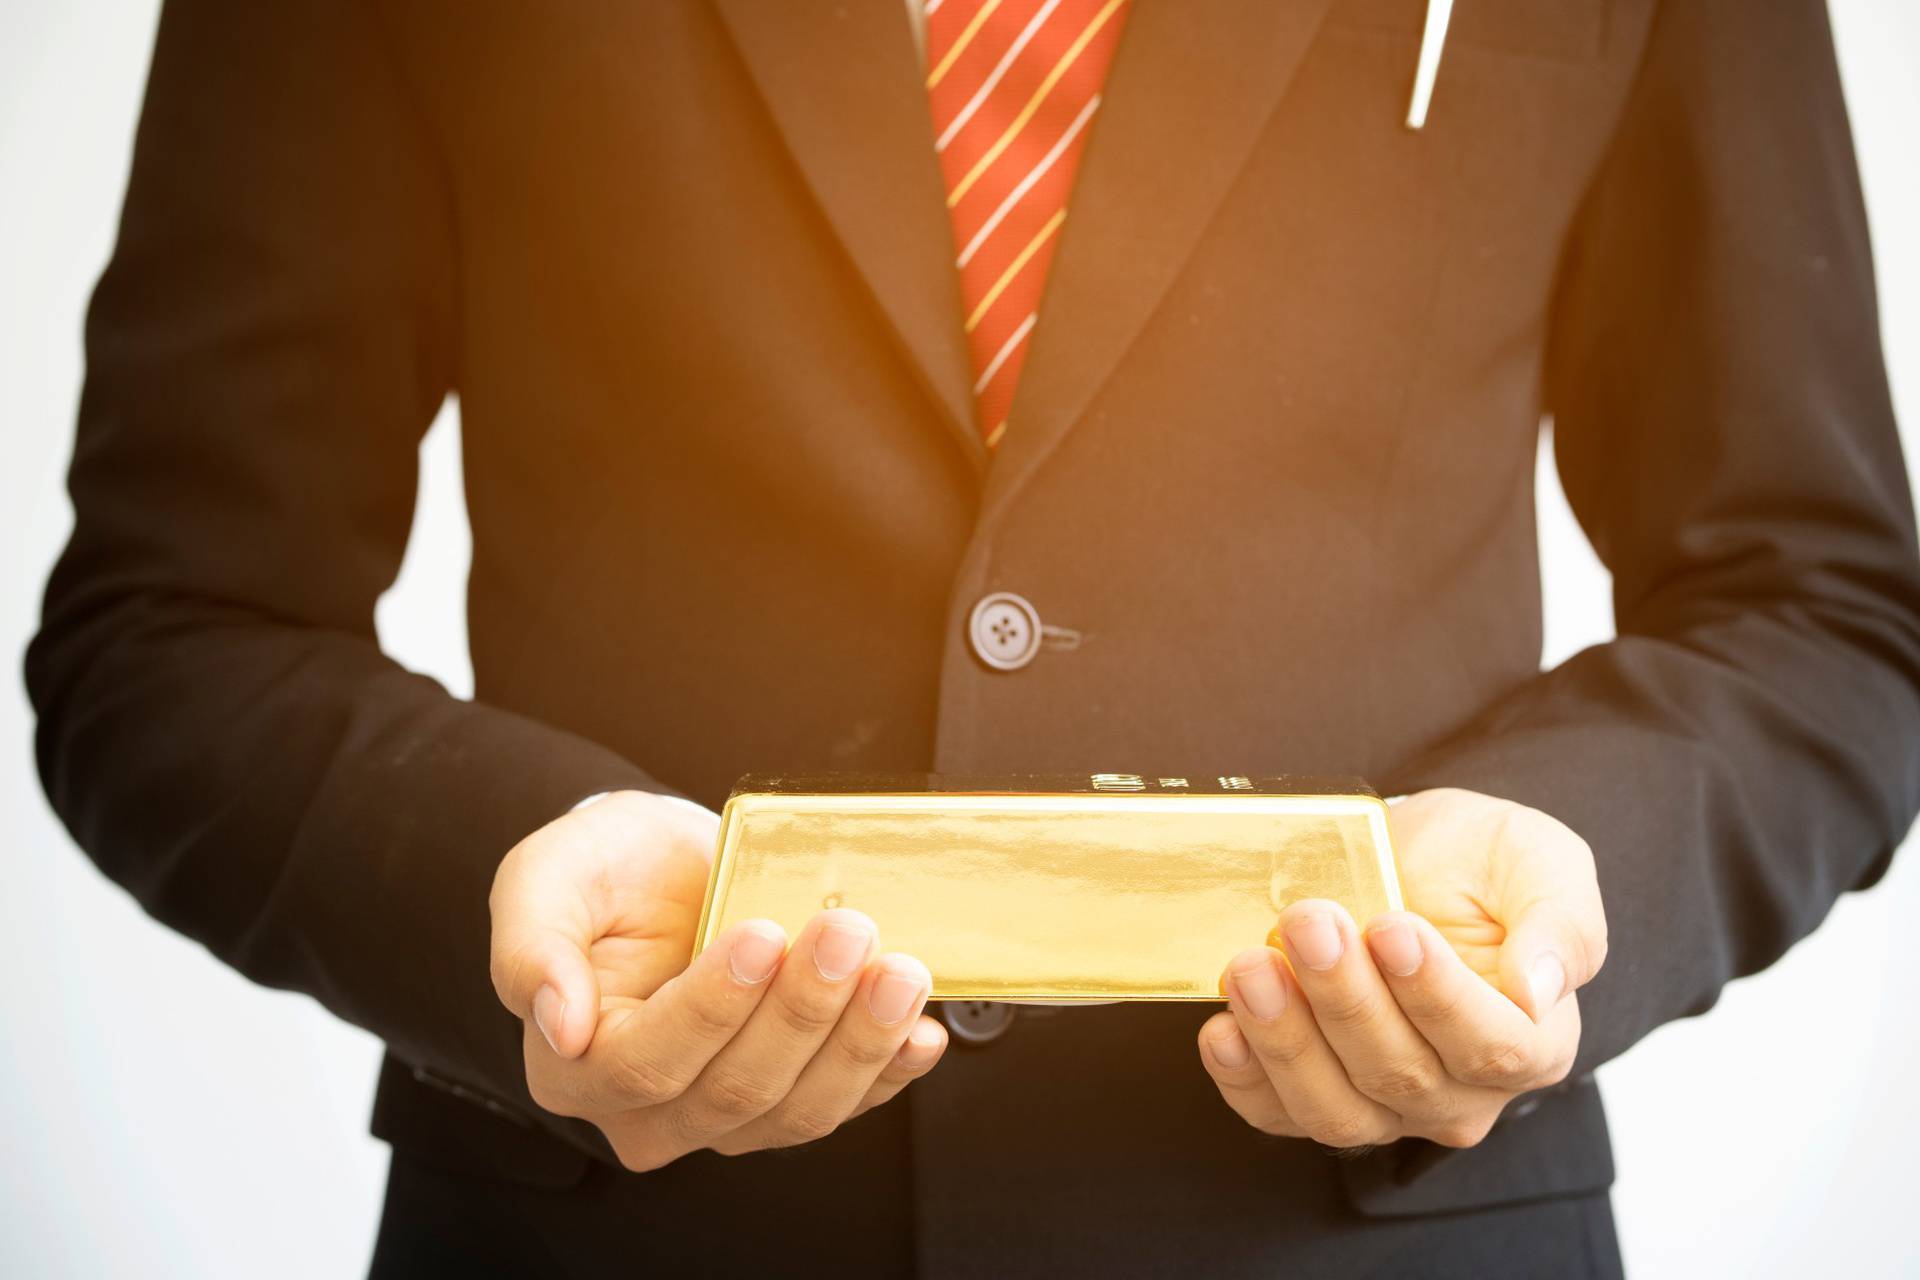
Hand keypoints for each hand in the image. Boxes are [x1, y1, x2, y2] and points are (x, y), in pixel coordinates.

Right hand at [489, 790, 948, 1170]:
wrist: (661, 867)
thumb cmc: (601, 871)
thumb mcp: (543, 879)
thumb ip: (532, 948)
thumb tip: (559, 1025)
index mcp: (577, 1067)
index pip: (649, 1063)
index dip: (711, 1008)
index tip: (759, 934)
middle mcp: (649, 1110)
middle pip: (736, 1090)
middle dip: (803, 1011)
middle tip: (848, 930)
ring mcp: (725, 1112)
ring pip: (798, 1109)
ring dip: (859, 1043)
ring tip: (899, 971)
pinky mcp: (787, 1092)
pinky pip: (843, 1103)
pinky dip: (889, 1070)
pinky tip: (920, 1029)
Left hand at [1198, 787, 1606, 1149]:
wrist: (1413, 859)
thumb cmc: (1482, 861)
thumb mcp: (1540, 860)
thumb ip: (1561, 925)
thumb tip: (1542, 990)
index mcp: (1536, 1042)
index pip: (1490, 1045)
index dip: (1436, 995)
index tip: (1391, 929)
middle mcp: (1461, 1091)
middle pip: (1401, 1073)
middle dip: (1345, 996)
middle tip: (1308, 921)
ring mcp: (1385, 1106)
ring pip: (1336, 1109)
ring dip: (1286, 1041)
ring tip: (1251, 968)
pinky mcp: (1316, 1094)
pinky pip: (1276, 1114)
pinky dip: (1243, 1079)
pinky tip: (1222, 1028)